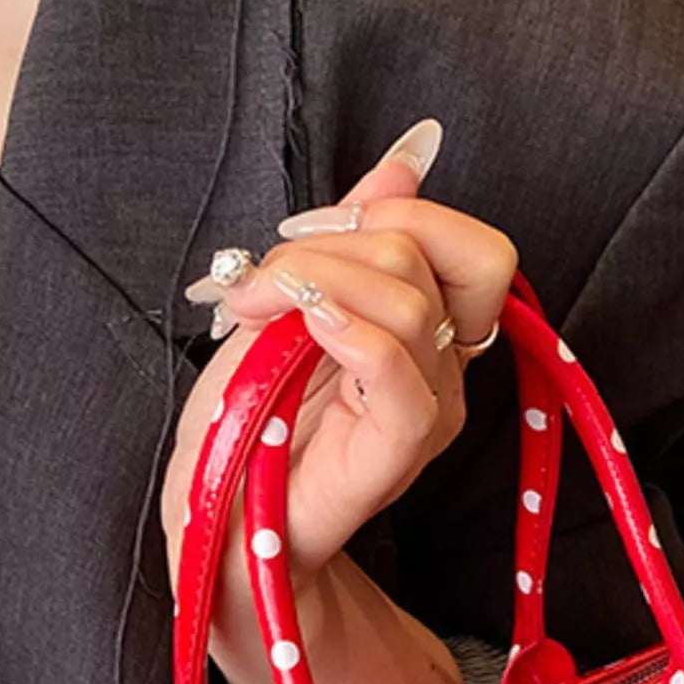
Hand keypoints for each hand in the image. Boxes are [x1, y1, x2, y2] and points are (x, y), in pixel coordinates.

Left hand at [159, 117, 517, 663]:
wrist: (218, 522)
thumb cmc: (245, 428)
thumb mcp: (288, 302)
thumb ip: (351, 236)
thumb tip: (408, 161)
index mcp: (426, 332)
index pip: (465, 242)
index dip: (390, 213)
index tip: (297, 241)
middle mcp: (442, 371)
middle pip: (432, 255)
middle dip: (331, 246)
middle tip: (259, 285)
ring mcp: (428, 412)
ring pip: (410, 300)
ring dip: (315, 283)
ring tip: (256, 314)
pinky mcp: (399, 450)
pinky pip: (398, 367)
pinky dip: (346, 331)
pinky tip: (300, 334)